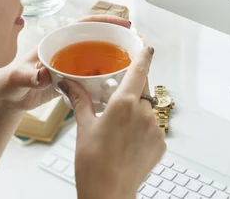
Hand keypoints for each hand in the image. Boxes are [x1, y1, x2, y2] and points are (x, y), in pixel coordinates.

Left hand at [0, 15, 132, 112]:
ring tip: (134, 63)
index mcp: (56, 41)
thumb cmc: (9, 83)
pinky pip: (94, 76)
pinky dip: (106, 78)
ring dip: (114, 59)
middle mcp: (67, 50)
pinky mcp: (73, 81)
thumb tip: (44, 73)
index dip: (104, 21)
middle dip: (116, 38)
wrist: (7, 99)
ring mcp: (71, 65)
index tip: (123, 23)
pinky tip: (117, 84)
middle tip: (137, 44)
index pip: (84, 25)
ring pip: (98, 58)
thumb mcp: (18, 78)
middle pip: (96, 39)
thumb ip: (30, 76)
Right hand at [59, 46, 165, 198]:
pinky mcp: (161, 143)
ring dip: (137, 112)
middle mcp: (143, 113)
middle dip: (134, 89)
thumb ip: (80, 100)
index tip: (146, 46)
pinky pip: (153, 128)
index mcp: (124, 103)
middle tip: (119, 100)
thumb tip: (68, 83)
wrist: (108, 193)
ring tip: (119, 129)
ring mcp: (155, 128)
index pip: (139, 70)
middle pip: (143, 89)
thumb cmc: (93, 163)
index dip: (144, 55)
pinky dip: (143, 130)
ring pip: (148, 109)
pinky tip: (128, 142)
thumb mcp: (84, 127)